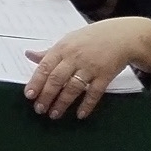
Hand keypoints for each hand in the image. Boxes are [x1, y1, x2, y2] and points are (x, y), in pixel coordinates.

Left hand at [24, 17, 150, 118]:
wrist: (121, 36)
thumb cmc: (91, 38)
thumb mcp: (68, 40)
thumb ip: (49, 52)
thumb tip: (28, 55)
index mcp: (62, 48)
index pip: (45, 67)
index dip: (36, 81)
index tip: (29, 95)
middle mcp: (75, 58)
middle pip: (57, 79)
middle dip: (47, 95)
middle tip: (39, 109)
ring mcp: (91, 67)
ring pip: (73, 87)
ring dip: (63, 103)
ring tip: (54, 114)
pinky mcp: (105, 75)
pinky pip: (95, 92)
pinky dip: (87, 104)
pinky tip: (80, 114)